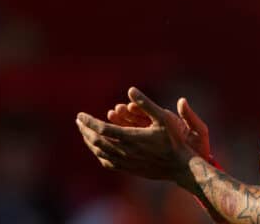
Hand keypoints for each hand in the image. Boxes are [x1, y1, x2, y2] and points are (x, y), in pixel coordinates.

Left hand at [76, 87, 195, 183]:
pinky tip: (99, 148)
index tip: (80, 115)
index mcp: (131, 137)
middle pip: (96, 141)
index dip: (88, 121)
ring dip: (90, 141)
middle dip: (85, 130)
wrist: (180, 166)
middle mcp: (125, 151)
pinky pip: (107, 162)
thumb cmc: (174, 140)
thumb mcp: (163, 117)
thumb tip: (131, 89)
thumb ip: (146, 103)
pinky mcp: (129, 169)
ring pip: (100, 152)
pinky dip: (98, 153)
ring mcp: (126, 162)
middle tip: (79, 121)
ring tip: (85, 133)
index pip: (101, 129)